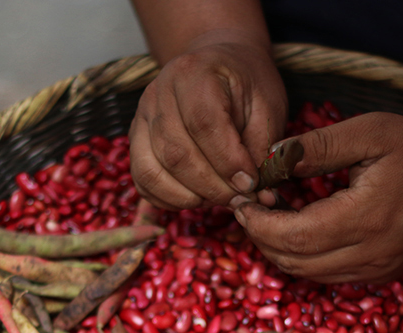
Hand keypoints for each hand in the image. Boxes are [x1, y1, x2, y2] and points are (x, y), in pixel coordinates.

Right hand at [129, 39, 287, 210]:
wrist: (217, 63)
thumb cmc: (245, 84)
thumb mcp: (266, 106)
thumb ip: (261, 148)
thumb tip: (259, 194)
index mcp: (195, 73)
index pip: (204, 124)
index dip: (228, 162)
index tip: (250, 183)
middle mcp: (159, 92)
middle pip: (176, 153)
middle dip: (212, 187)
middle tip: (239, 199)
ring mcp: (142, 116)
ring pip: (153, 171)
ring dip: (190, 197)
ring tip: (219, 199)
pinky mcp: (136, 138)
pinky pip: (143, 180)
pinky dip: (168, 199)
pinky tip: (196, 198)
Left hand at [234, 112, 402, 283]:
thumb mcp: (371, 132)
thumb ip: (318, 146)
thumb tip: (269, 160)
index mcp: (368, 218)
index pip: (294, 237)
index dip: (259, 223)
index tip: (243, 200)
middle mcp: (372, 254)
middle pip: (294, 261)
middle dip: (261, 236)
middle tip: (247, 207)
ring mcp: (376, 271)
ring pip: (306, 274)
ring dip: (278, 249)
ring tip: (267, 214)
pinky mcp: (379, 276)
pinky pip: (326, 276)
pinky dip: (301, 257)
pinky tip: (295, 228)